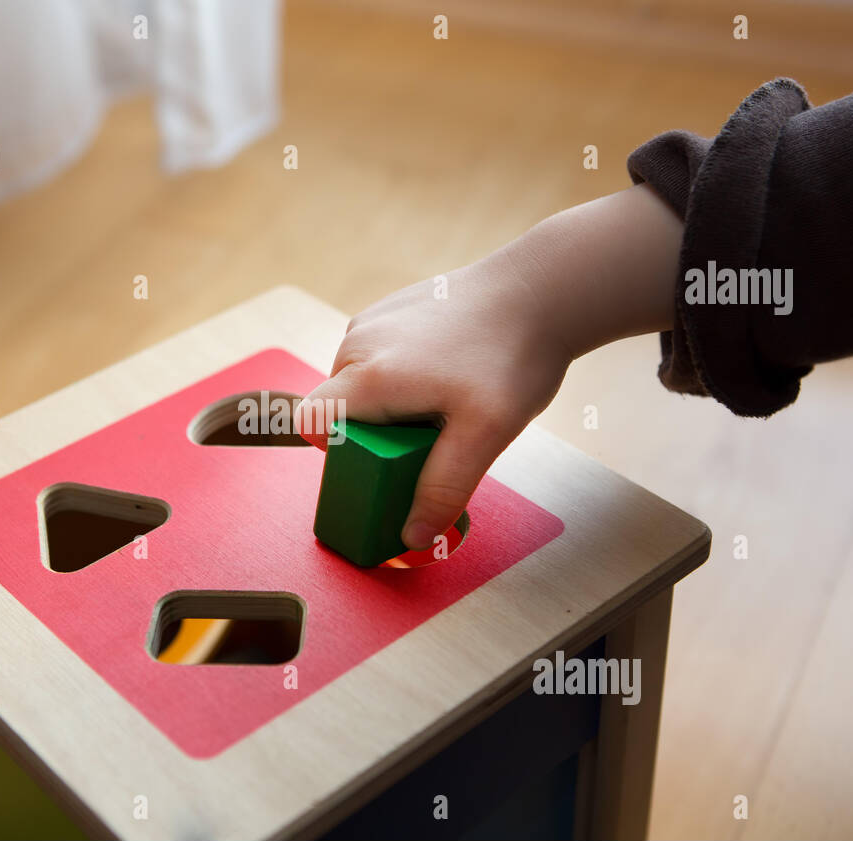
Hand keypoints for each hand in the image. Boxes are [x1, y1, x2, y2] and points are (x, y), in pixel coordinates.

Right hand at [296, 184, 682, 550]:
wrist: (541, 290)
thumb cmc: (513, 355)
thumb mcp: (485, 435)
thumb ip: (443, 487)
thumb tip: (412, 538)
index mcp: (368, 375)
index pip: (311, 424)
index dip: (337, 453)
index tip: (382, 459)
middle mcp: (358, 342)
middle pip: (338, 409)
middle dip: (376, 433)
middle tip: (432, 436)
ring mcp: (371, 320)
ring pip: (357, 383)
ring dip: (390, 404)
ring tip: (446, 400)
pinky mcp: (388, 309)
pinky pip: (375, 358)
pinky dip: (400, 375)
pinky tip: (447, 371)